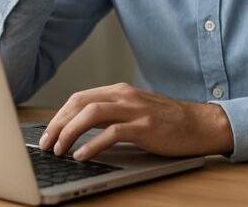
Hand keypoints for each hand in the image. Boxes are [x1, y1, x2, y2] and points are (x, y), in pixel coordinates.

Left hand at [37, 83, 233, 160]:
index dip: (59, 115)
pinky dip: (93, 144)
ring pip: (91, 114)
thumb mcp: (136, 110)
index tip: (48, 133)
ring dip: (70, 132)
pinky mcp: (145, 127)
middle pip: (80, 103)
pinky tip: (82, 155)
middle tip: (46, 143)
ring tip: (60, 150)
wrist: (201, 124)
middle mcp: (124, 96)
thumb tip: (80, 129)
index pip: (79, 98)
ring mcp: (135, 110)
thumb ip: (111, 114)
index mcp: (119, 91)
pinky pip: (112, 133)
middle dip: (58, 124)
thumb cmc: (168, 121)